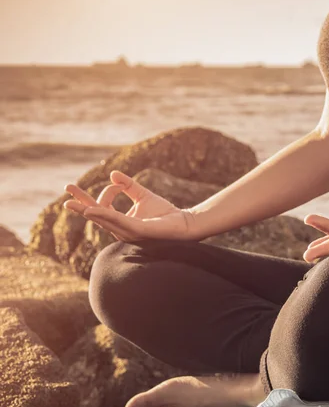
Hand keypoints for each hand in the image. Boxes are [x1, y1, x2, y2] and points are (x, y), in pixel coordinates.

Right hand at [63, 170, 196, 241]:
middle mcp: (120, 229)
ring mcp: (128, 232)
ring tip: (73, 203)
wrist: (184, 223)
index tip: (118, 183)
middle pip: (96, 214)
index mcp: (120, 222)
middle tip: (66, 188)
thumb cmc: (164, 213)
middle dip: (80, 202)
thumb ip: (128, 186)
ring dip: (90, 210)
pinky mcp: (138, 231)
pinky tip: (93, 210)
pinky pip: (119, 222)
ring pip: (105, 219)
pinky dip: (105, 215)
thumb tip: (112, 174)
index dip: (107, 192)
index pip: (102, 206)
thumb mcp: (143, 195)